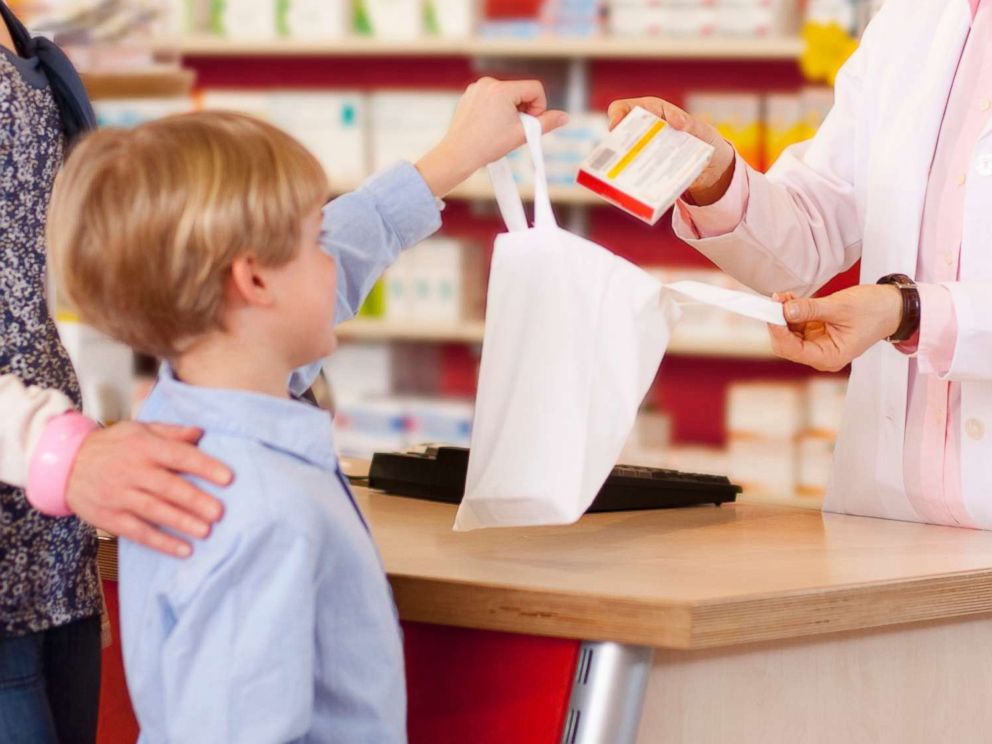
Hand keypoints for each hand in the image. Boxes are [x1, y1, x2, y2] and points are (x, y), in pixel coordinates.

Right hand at [65, 422, 231, 557]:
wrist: (63, 464)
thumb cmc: (111, 445)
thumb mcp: (138, 429)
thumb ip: (171, 432)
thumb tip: (201, 432)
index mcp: (144, 447)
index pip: (178, 456)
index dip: (204, 466)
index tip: (228, 477)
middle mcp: (132, 471)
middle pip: (167, 487)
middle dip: (195, 500)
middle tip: (220, 512)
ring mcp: (120, 496)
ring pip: (154, 511)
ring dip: (181, 522)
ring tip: (207, 531)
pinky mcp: (110, 518)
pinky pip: (138, 532)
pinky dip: (161, 542)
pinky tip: (183, 550)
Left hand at [416, 77, 568, 196]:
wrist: (458, 154)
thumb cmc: (488, 146)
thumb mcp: (522, 134)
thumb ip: (546, 124)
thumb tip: (565, 117)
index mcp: (502, 90)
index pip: (535, 89)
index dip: (538, 108)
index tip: (528, 124)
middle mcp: (488, 83)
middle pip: (521, 91)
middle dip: (523, 109)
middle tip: (514, 129)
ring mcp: (477, 87)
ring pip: (507, 94)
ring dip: (511, 109)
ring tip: (500, 129)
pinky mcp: (470, 94)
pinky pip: (492, 97)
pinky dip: (496, 109)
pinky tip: (489, 126)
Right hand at [606, 97, 736, 204]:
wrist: (712, 167)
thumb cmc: (706, 140)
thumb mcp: (703, 131)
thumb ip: (692, 125)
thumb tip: (677, 123)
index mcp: (654, 112)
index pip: (627, 108)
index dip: (618, 114)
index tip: (616, 126)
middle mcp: (643, 131)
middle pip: (619, 134)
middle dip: (614, 144)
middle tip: (616, 154)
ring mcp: (643, 152)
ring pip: (624, 156)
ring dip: (622, 165)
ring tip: (623, 174)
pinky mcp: (647, 170)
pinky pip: (635, 175)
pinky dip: (633, 181)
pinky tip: (636, 188)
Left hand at [767, 285, 902, 371]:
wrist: (892, 306)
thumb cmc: (874, 310)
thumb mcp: (841, 307)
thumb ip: (811, 309)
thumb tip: (785, 309)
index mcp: (830, 357)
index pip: (793, 350)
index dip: (779, 331)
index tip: (771, 312)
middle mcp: (821, 354)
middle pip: (787, 344)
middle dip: (779, 322)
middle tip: (776, 300)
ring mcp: (818, 343)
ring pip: (789, 332)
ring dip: (784, 314)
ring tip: (786, 296)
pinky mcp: (817, 332)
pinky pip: (797, 324)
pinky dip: (792, 311)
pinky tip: (792, 299)